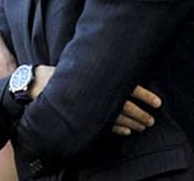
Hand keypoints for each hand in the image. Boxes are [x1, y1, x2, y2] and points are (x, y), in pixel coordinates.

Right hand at [22, 65, 160, 135]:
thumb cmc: (58, 72)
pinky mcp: (83, 117)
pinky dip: (116, 129)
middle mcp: (97, 93)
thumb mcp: (79, 63)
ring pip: (117, 118)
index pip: (129, 87)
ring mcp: (91, 107)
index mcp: (100, 78)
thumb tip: (120, 61)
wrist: (35, 84)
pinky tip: (125, 132)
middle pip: (126, 106)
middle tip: (152, 121)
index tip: (158, 103)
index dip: (145, 96)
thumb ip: (99, 66)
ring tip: (142, 128)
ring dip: (132, 123)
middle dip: (141, 115)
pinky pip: (104, 126)